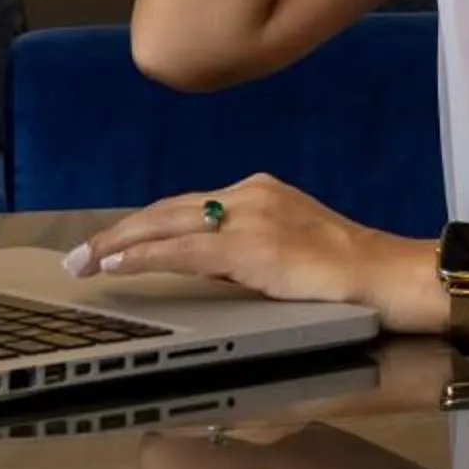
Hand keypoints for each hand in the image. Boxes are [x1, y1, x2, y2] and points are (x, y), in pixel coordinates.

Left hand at [61, 174, 445, 331]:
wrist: (388, 275)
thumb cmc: (348, 275)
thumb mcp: (288, 256)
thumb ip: (245, 261)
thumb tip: (205, 275)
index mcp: (259, 193)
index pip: (188, 207)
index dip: (145, 225)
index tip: (112, 241)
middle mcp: (250, 194)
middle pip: (167, 210)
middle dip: (119, 232)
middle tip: (79, 253)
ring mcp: (250, 215)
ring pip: (167, 225)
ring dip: (119, 243)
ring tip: (86, 261)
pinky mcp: (251, 245)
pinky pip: (182, 251)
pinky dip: (143, 256)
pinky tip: (117, 265)